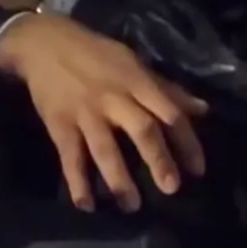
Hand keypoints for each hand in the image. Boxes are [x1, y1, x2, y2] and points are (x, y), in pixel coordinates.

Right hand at [0, 13, 207, 211]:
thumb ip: (167, 90)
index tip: (197, 170)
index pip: (169, 113)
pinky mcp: (60, 124)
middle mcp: (114, 98)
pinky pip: (70, 157)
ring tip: (131, 205)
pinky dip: (77, 182)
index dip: (186, 142)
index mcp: (137, 82)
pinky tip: (86, 205)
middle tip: (171, 189)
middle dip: (158, 160)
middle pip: (141, 130)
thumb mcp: (134, 64)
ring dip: (119, 180)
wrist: (42, 42)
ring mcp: (86, 113)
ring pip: (106, 148)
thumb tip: (203, 110)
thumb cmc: (96, 55)